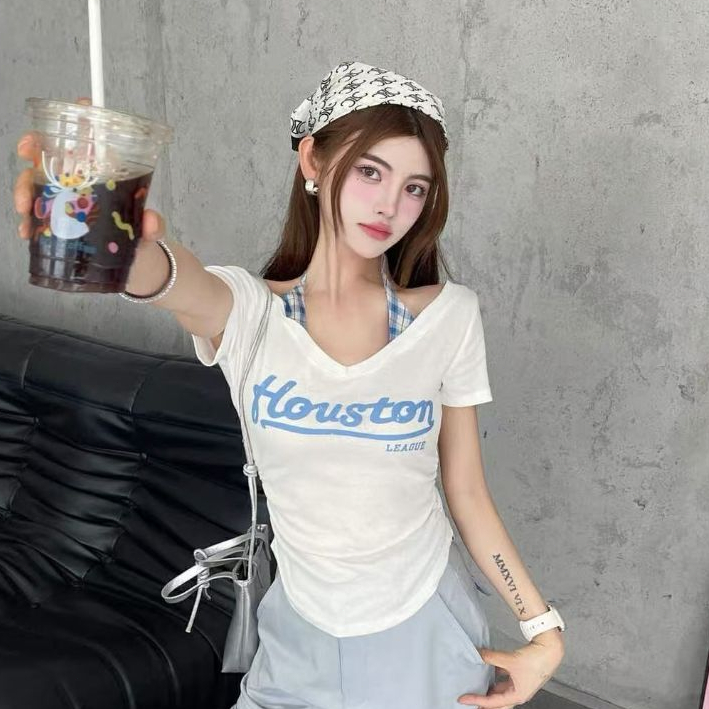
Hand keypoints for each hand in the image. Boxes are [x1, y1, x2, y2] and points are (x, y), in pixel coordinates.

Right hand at [14, 97, 164, 242]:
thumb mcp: (151, 229)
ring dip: (25, 190)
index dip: (80, 120)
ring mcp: (67, 200)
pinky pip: (36, 216)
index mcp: (107, 173)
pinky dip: (28, 223)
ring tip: (25, 208)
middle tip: (26, 154)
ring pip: (36, 184)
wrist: (137, 265)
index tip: (70, 117)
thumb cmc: (142, 237)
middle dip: (34, 150)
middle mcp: (84, 182)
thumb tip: (151, 222)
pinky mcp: (58, 222)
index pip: (92, 138)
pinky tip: (26, 231)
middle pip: (53, 154)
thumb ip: (154, 225)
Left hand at [458, 633, 564, 707]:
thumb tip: (476, 653)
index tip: (465, 699)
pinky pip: (505, 678)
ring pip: (501, 690)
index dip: (477, 700)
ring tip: (477, 683)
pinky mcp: (521, 675)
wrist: (549, 649)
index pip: (493, 702)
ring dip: (490, 687)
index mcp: (517, 696)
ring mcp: (520, 684)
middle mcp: (519, 693)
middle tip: (472, 698)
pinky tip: (488, 668)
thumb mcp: (508, 660)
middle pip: (498, 702)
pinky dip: (496, 675)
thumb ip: (490, 657)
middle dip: (485, 701)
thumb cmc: (536, 660)